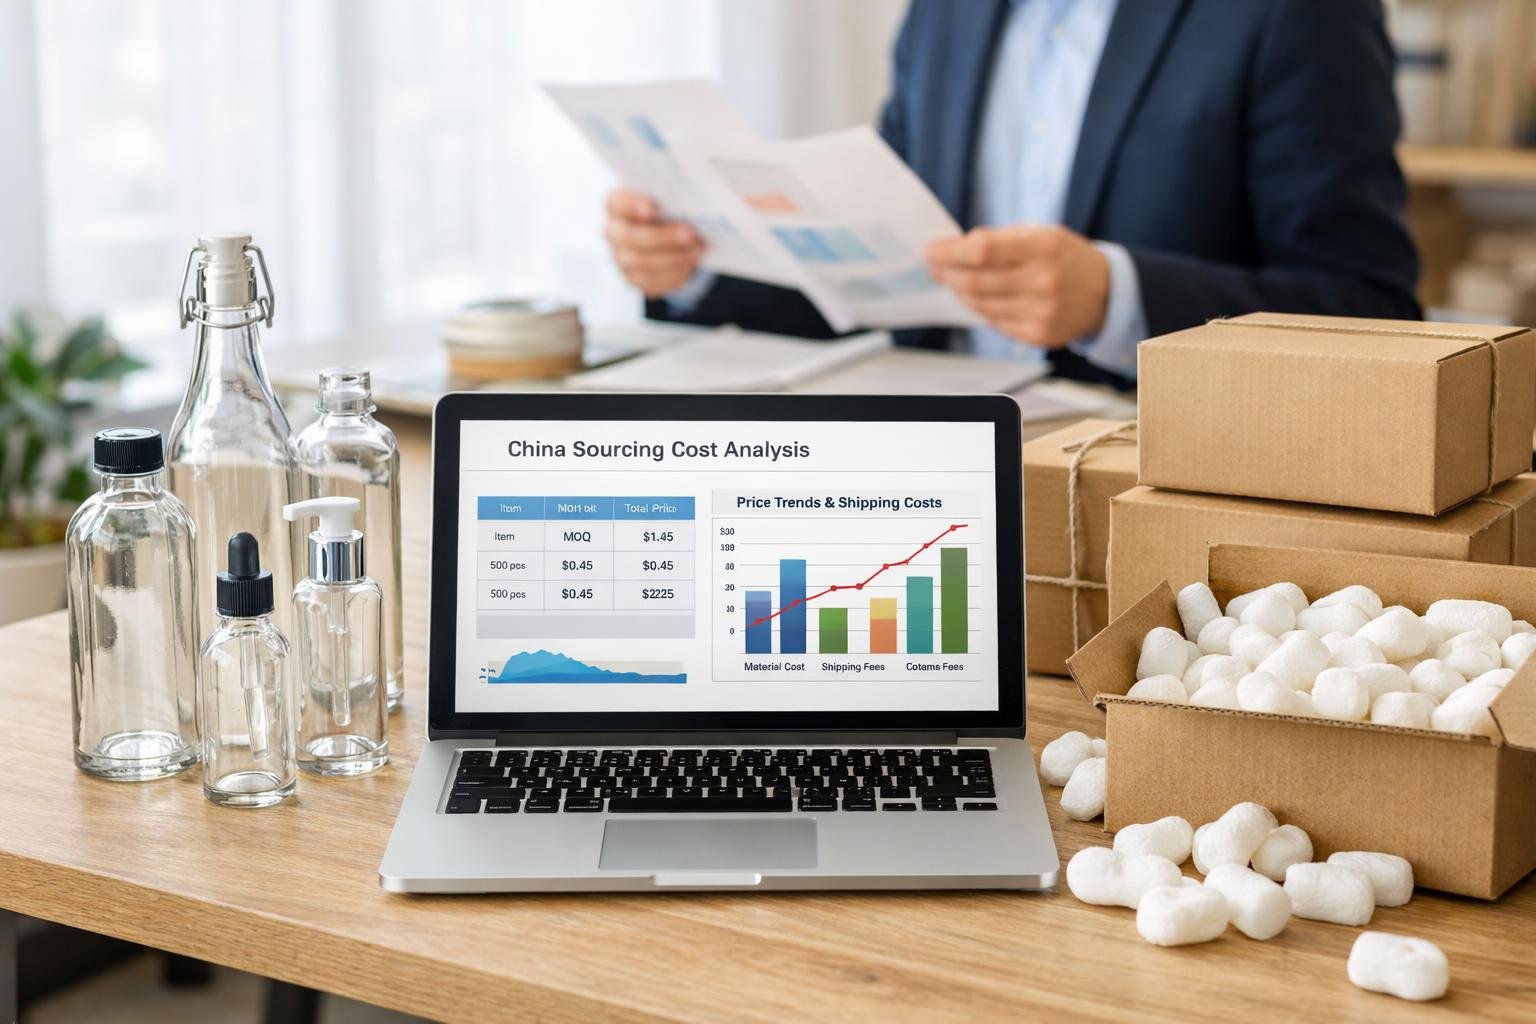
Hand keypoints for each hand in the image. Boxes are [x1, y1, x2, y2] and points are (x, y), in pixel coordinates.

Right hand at [603, 188, 703, 297]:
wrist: (667, 235)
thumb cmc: (667, 208)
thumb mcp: (668, 198)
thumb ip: (672, 198)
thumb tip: (692, 199)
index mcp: (617, 204)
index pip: (618, 203)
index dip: (632, 206)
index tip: (652, 208)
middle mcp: (613, 232)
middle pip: (630, 237)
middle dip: (662, 237)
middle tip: (689, 234)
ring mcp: (621, 258)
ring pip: (641, 264)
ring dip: (673, 258)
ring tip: (696, 251)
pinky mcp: (634, 279)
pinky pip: (652, 282)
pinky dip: (674, 274)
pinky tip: (690, 264)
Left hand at [924, 225, 1108, 347]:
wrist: (1105, 292)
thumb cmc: (1064, 257)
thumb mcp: (1039, 234)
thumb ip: (998, 239)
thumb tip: (952, 249)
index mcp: (1044, 247)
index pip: (984, 250)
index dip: (951, 252)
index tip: (931, 251)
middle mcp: (1043, 282)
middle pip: (976, 282)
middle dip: (947, 274)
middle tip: (934, 267)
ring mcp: (1041, 313)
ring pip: (981, 305)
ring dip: (960, 292)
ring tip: (952, 281)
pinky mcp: (1037, 335)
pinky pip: (994, 322)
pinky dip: (980, 309)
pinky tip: (976, 298)